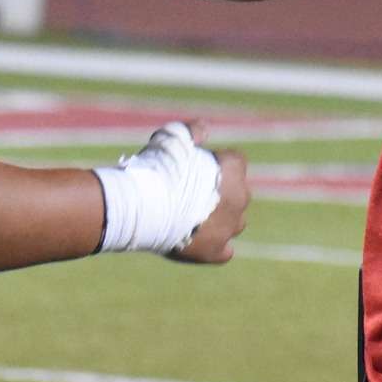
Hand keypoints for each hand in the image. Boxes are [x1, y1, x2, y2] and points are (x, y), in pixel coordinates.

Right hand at [170, 121, 248, 264]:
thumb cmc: (157, 169)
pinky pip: (224, 250)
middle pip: (239, 193)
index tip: (197, 165)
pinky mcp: (215, 252)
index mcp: (233, 171)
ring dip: (221, 219)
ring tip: (194, 218)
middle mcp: (239, 200)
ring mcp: (229, 228)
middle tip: (193, 192)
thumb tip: (202, 130)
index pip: (236, 161)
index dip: (217, 161)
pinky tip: (199, 241)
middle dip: (222, 192)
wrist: (142, 207)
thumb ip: (191, 130)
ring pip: (235, 223)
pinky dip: (215, 246)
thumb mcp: (172, 138)